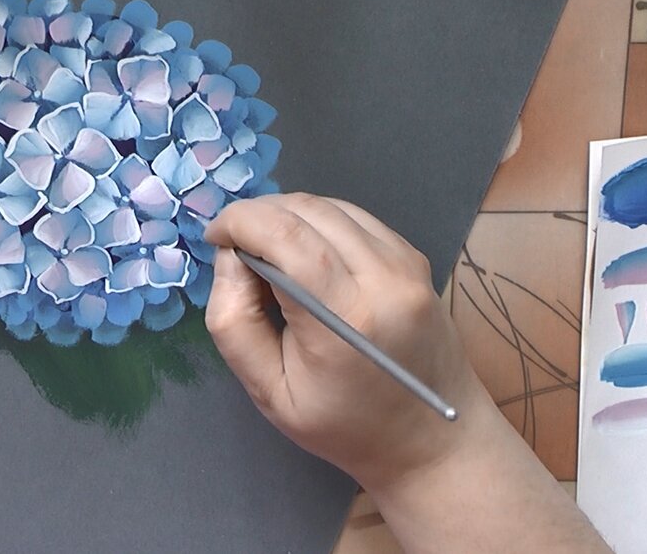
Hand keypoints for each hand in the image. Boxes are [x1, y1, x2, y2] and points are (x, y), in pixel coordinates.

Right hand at [203, 192, 492, 490]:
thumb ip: (234, 323)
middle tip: (235, 246)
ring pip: (331, 206)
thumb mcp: (270, 393)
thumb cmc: (343, 426)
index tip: (215, 237)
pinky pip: (356, 218)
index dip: (239, 221)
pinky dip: (319, 222)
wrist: (431, 439)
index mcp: (344, 318)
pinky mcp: (414, 259)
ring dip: (288, 215)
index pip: (284, 235)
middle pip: (305, 211)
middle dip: (258, 215)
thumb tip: (230, 256)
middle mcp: (382, 278)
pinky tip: (306, 252)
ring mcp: (405, 264)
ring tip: (266, 249)